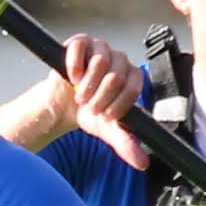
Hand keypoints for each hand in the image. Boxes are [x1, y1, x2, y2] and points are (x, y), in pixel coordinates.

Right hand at [63, 32, 146, 157]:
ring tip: (80, 96)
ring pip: (100, 62)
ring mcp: (100, 47)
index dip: (119, 103)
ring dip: (87, 85)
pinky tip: (71, 78)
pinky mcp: (80, 42)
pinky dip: (75, 66)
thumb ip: (125, 143)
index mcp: (132, 76)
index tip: (106, 115)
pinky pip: (80, 47)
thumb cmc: (89, 113)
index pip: (134, 85)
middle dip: (101, 97)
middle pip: (117, 75)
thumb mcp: (108, 130)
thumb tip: (142, 163)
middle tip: (91, 107)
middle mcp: (119, 59)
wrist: (63, 104)